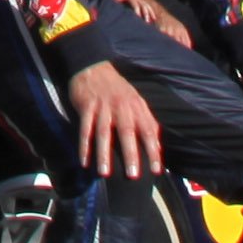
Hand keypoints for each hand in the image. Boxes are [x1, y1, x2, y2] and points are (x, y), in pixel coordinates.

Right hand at [68, 57, 166, 177]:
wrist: (93, 67)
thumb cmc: (118, 89)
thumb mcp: (137, 101)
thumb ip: (148, 122)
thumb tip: (159, 146)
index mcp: (136, 106)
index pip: (148, 131)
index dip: (153, 150)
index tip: (157, 170)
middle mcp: (121, 107)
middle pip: (126, 132)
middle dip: (130, 154)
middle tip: (133, 175)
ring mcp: (102, 107)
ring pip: (103, 133)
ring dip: (103, 153)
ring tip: (104, 173)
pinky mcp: (86, 107)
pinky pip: (84, 129)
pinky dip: (84, 146)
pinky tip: (84, 162)